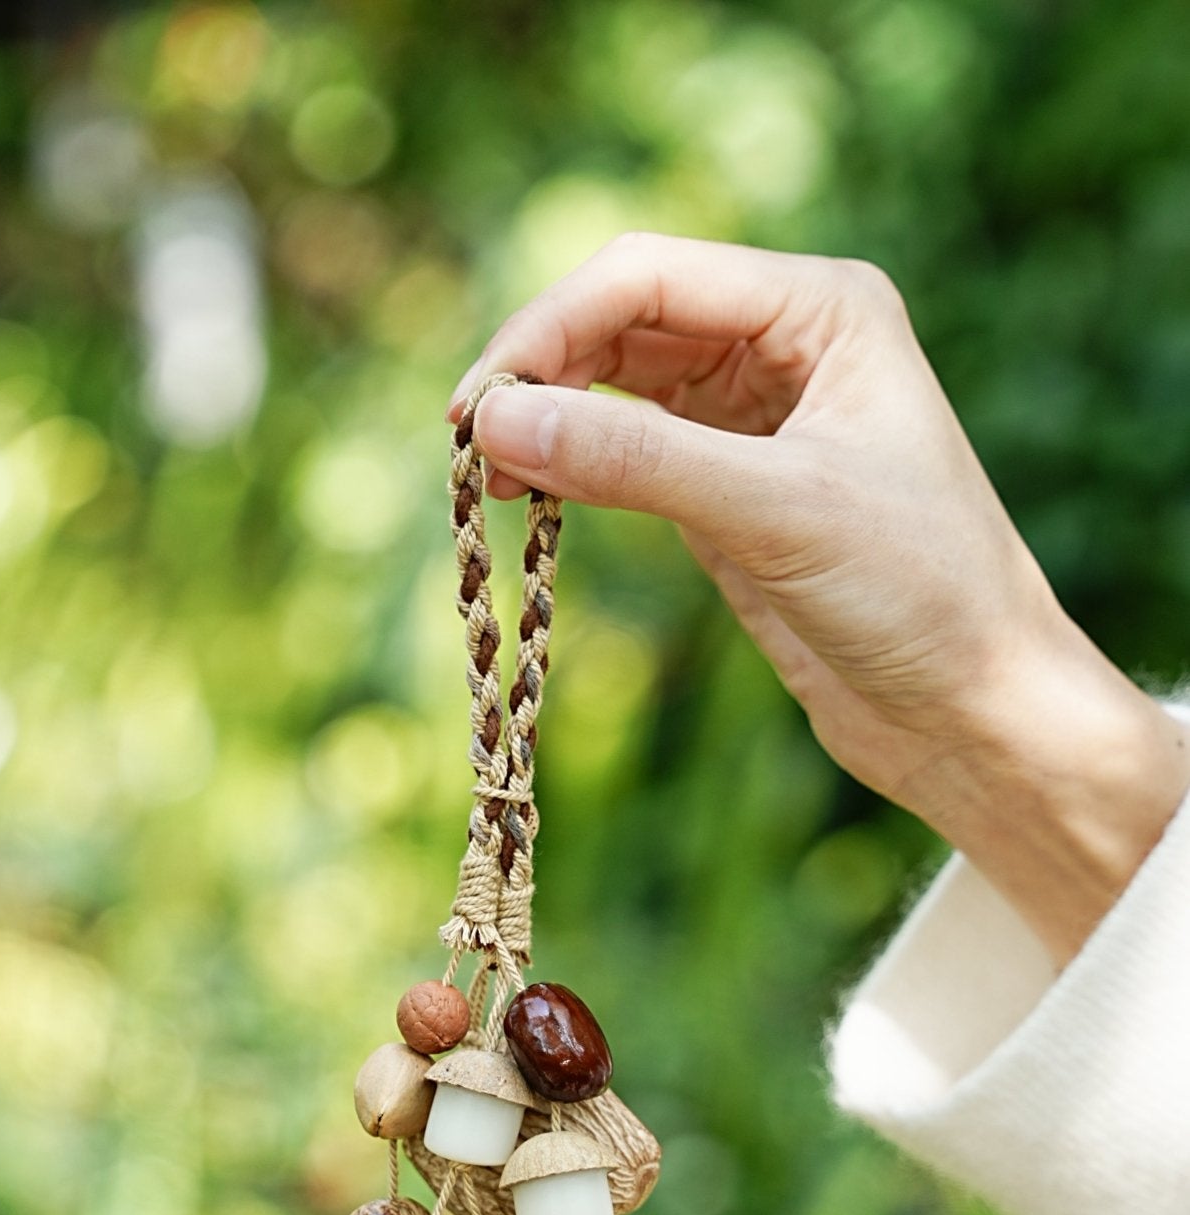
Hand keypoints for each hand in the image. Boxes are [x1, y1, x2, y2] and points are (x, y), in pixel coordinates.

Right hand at [450, 235, 1189, 962]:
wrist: (974, 712)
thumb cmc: (920, 594)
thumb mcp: (775, 513)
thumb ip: (636, 460)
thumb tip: (496, 420)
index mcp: (821, 308)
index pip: (648, 277)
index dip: (550, 328)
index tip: (478, 403)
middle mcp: (787, 345)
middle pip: (621, 321)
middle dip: (541, 371)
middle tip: (465, 444)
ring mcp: (757, 419)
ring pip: (618, 387)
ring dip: (550, 418)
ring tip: (486, 476)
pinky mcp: (734, 492)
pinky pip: (632, 454)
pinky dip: (576, 468)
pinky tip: (528, 497)